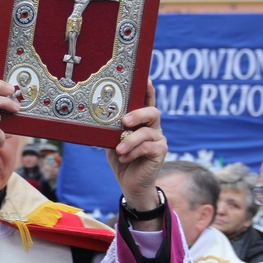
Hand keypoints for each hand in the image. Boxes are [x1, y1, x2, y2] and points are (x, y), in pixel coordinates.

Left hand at [106, 81, 166, 218]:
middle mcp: (153, 128)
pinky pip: (147, 147)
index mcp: (142, 122)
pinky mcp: (160, 152)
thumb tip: (102, 118)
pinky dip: (133, 152)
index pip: (147, 102)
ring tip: (118, 150)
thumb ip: (112, 129)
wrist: (130, 184)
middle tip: (124, 121)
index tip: (146, 79)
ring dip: (129, 141)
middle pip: (152, 112)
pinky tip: (124, 158)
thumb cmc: (121, 159)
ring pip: (147, 133)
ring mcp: (159, 139)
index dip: (148, 90)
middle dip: (138, 114)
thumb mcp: (112, 141)